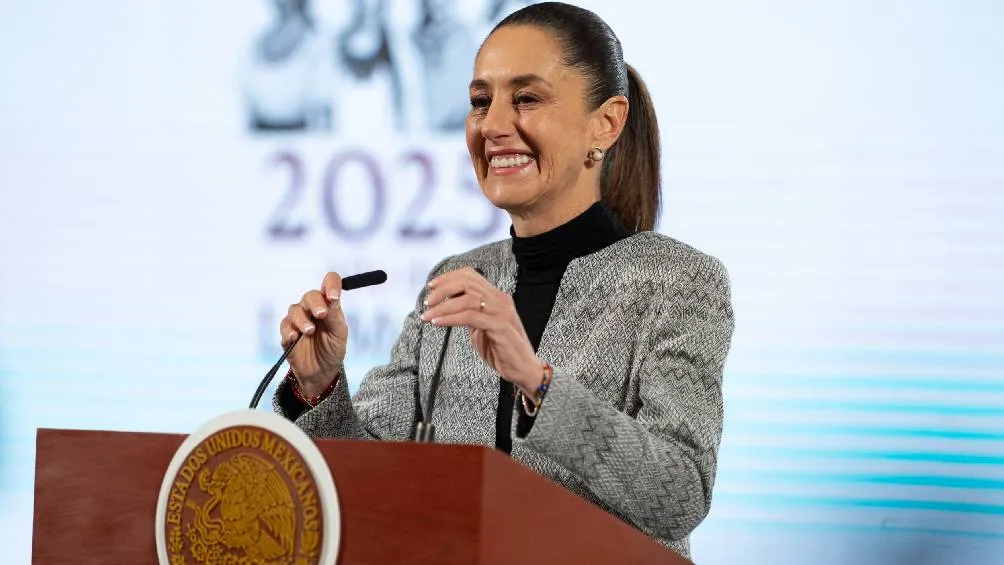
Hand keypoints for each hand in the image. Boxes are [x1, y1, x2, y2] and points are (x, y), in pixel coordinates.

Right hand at [279, 273, 348, 396]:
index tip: (333, 296)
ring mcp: (299, 319)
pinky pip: (284, 325)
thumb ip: (335, 315)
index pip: (329, 282)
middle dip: (315, 303)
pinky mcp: (287, 332)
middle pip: (310, 295)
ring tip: (309, 331)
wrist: (321, 373)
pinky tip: (295, 337)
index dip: (331, 284)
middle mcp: (313, 308)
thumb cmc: (333, 349)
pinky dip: (289, 330)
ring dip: (302, 319)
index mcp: (329, 305)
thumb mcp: (339, 333)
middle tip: (322, 314)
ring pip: (295, 309)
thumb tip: (333, 298)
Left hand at [421, 267, 540, 391]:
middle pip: (467, 282)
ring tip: (428, 316)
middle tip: (427, 302)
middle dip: (443, 289)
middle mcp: (500, 299)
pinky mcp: (500, 326)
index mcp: (496, 296)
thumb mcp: (480, 327)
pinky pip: (470, 317)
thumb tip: (445, 306)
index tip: (431, 286)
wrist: (523, 369)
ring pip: (467, 299)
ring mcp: (501, 312)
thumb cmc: (501, 350)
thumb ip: (468, 314)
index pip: (470, 275)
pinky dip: (451, 318)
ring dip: (443, 307)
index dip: (448, 277)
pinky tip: (438, 323)